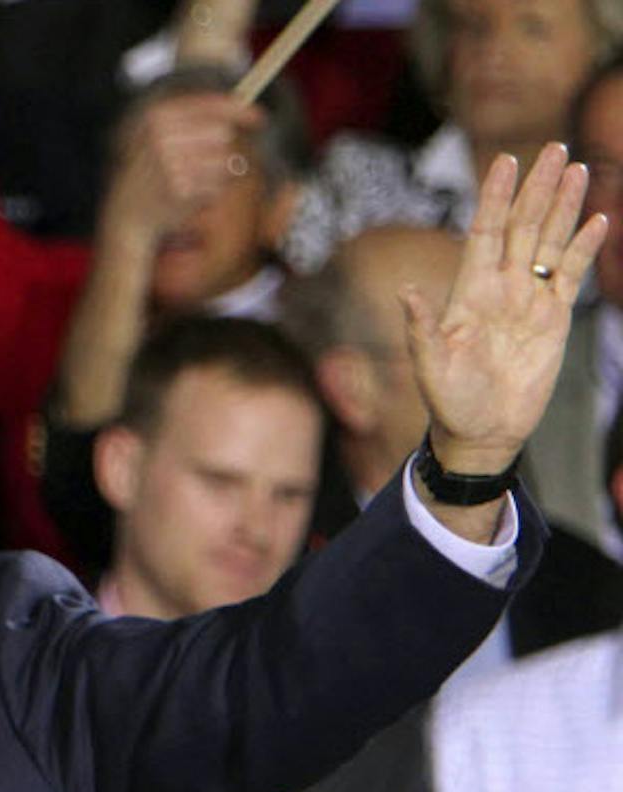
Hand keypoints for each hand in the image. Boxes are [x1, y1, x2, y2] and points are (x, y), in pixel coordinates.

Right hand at [103, 93, 258, 244]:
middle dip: (219, 149)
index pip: (210, 105)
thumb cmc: (153, 173)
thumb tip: (249, 110)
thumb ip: (199, 121)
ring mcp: (172, 164)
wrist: (126, 215)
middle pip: (222, 134)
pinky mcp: (182, 189)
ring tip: (190, 182)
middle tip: (197, 163)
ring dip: (215, 173)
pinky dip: (210, 191)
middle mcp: (163, 137)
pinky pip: (218, 185)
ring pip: (224, 160)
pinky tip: (187, 196)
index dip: (240, 110)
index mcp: (157, 116)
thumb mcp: (163, 137)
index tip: (261, 117)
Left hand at [408, 143, 606, 472]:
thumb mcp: (430, 366)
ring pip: (549, 242)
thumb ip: (422, 328)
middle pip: (522, 225)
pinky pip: (571, 275)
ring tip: (576, 170)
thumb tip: (406, 292)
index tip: (504, 161)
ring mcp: (529, 299)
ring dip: (563, 206)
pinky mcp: (554, 318)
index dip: (495, 197)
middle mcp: (501, 287)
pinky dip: (583, 248)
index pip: (486, 232)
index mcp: (469, 290)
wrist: (482, 431)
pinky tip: (597, 219)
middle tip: (554, 147)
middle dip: (537, 187)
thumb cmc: (449, 401)